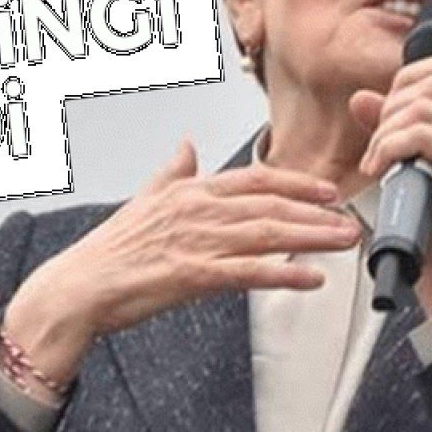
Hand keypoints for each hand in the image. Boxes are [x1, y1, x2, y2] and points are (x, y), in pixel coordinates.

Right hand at [0, 138, 361, 386]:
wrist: (81, 286)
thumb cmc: (110, 251)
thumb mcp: (144, 199)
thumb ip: (172, 172)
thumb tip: (187, 145)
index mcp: (189, 191)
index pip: (254, 179)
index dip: (296, 182)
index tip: (326, 190)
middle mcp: (197, 210)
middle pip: (270, 205)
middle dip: (316, 212)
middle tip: (350, 220)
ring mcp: (196, 242)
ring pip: (268, 234)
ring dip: (312, 237)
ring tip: (344, 243)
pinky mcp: (193, 275)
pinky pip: (249, 273)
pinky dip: (284, 274)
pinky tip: (310, 279)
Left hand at [349, 52, 431, 313]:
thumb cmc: (425, 201)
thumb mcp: (401, 149)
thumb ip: (385, 118)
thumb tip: (361, 98)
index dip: (402, 85)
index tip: (387, 120)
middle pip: (426, 84)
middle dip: (388, 114)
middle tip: (378, 149)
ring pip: (419, 107)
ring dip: (384, 135)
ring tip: (379, 162)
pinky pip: (418, 133)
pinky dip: (388, 148)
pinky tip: (380, 168)